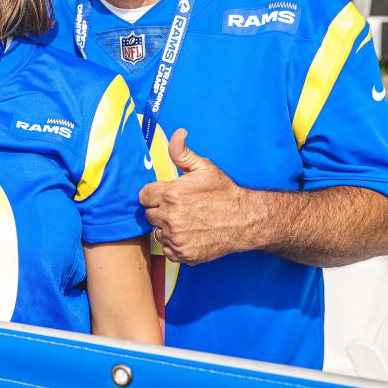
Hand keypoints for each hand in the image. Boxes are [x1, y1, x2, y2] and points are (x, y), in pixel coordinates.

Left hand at [138, 129, 267, 264]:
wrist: (244, 220)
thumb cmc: (224, 192)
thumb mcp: (204, 167)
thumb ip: (183, 152)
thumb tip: (178, 133)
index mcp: (171, 194)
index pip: (143, 196)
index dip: (154, 194)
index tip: (166, 195)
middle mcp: (171, 217)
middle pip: (149, 215)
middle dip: (160, 210)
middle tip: (180, 208)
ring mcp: (177, 238)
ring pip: (158, 233)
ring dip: (167, 228)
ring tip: (187, 221)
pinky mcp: (184, 254)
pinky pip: (168, 249)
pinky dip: (175, 244)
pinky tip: (189, 234)